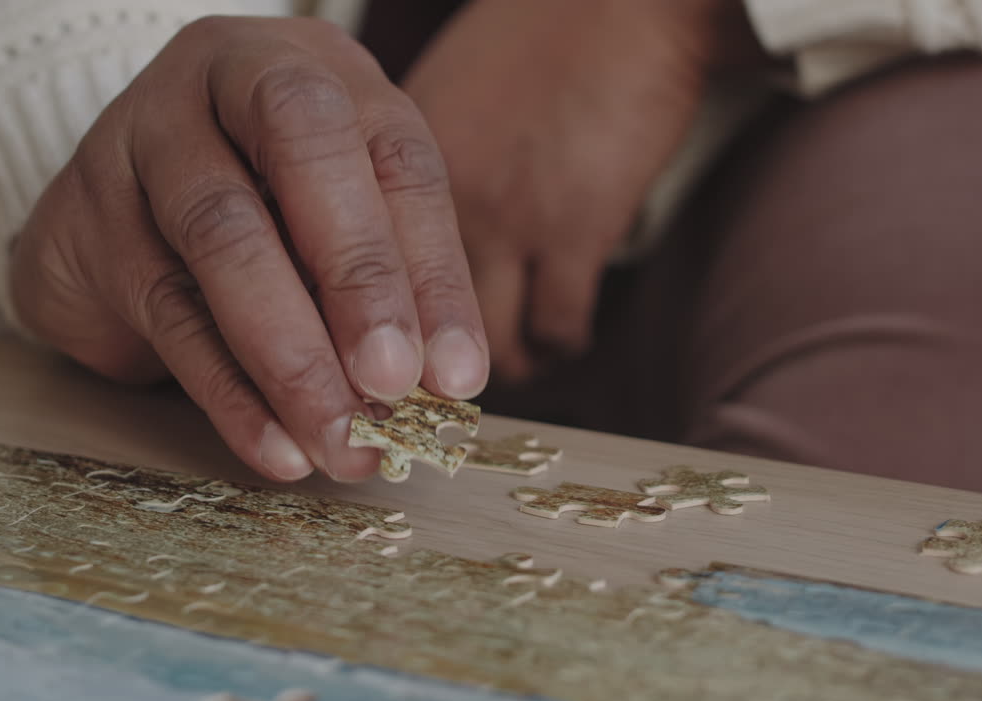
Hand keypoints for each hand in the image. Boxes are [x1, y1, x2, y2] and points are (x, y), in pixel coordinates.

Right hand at [10, 17, 488, 481]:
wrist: (114, 196)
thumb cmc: (259, 201)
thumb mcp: (340, 214)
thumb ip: (395, 279)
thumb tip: (448, 381)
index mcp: (316, 72)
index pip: (396, 158)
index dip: (433, 270)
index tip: (457, 374)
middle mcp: (226, 79)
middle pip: (302, 153)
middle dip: (360, 280)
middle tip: (394, 384)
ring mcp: (141, 137)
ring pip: (223, 237)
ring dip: (292, 357)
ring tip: (340, 440)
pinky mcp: (85, 215)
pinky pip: (167, 310)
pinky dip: (229, 391)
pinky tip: (276, 446)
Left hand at [404, 0, 757, 380]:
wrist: (621, 4)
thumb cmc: (537, 41)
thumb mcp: (445, 96)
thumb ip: (413, 165)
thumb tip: (402, 230)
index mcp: (392, 161)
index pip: (360, 272)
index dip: (372, 319)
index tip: (387, 346)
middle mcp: (436, 198)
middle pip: (409, 320)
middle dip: (424, 366)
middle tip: (443, 382)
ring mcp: (505, 219)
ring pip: (485, 340)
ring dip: (501, 363)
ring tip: (513, 361)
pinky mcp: (575, 232)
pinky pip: (557, 328)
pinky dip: (562, 345)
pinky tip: (565, 334)